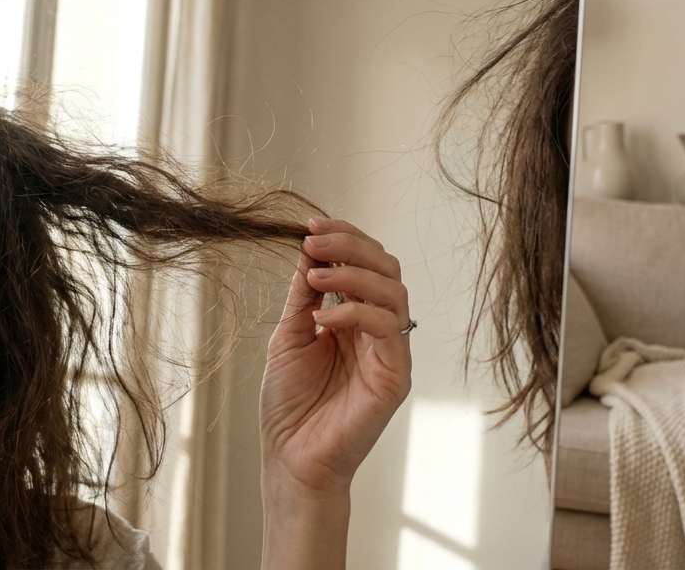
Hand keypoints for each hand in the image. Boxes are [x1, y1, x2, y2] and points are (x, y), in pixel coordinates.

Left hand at [259, 218, 411, 568]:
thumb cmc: (290, 404)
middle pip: (386, 268)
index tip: (311, 227)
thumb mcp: (289, 336)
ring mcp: (389, 352)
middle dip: (351, 246)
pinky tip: (322, 317)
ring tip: (316, 274)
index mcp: (354, 317)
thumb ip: (302, 295)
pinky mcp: (395, 376)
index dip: (344, 238)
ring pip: (393, 291)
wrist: (291, 457)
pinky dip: (355, 312)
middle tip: (314, 242)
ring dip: (354, 273)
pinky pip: (388, 328)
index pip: (365, 264)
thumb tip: (308, 249)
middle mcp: (377, 330)